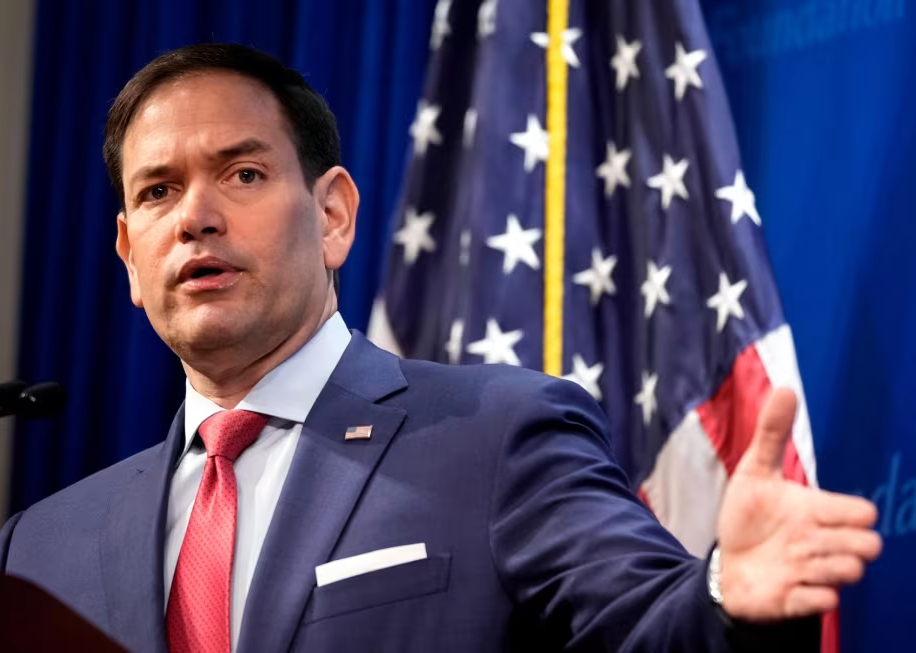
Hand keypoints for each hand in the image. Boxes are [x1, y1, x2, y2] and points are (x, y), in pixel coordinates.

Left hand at [716, 387, 881, 621]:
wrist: (726, 563)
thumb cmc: (747, 517)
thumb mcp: (754, 472)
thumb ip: (772, 434)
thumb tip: (787, 388)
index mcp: (817, 511)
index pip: (864, 513)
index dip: (849, 512)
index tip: (816, 511)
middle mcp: (822, 543)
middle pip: (869, 546)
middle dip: (843, 541)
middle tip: (805, 538)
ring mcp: (814, 574)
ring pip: (851, 572)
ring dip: (824, 566)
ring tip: (794, 560)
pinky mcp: (800, 601)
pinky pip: (824, 603)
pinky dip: (809, 595)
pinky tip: (787, 585)